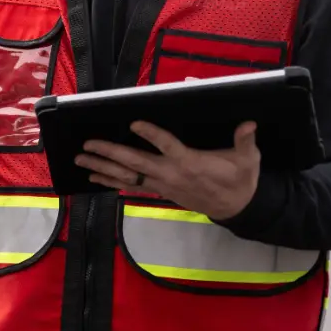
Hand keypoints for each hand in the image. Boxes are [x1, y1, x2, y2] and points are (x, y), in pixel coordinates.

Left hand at [75, 120, 259, 220]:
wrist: (237, 208)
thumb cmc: (240, 180)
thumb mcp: (248, 160)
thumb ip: (245, 141)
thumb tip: (249, 124)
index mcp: (190, 162)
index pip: (167, 146)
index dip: (151, 134)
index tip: (134, 122)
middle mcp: (170, 174)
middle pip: (136, 162)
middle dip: (110, 153)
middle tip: (89, 144)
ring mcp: (162, 185)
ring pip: (128, 176)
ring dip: (103, 168)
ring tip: (81, 161)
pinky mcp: (160, 191)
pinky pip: (131, 186)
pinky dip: (111, 181)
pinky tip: (95, 178)